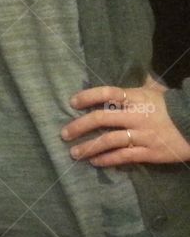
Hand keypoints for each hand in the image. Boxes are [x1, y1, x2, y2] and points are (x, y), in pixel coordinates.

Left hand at [62, 83, 189, 165]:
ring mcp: (142, 135)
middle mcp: (136, 115)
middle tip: (64, 133)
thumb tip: (126, 75)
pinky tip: (95, 162)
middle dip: (79, 126)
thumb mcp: (154, 90)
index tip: (72, 103)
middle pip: (101, 118)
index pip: (107, 93)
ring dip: (89, 147)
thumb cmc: (172, 106)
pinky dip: (108, 160)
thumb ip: (136, 86)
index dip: (87, 96)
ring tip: (74, 153)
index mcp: (136, 97)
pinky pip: (124, 156)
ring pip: (109, 141)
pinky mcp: (150, 153)